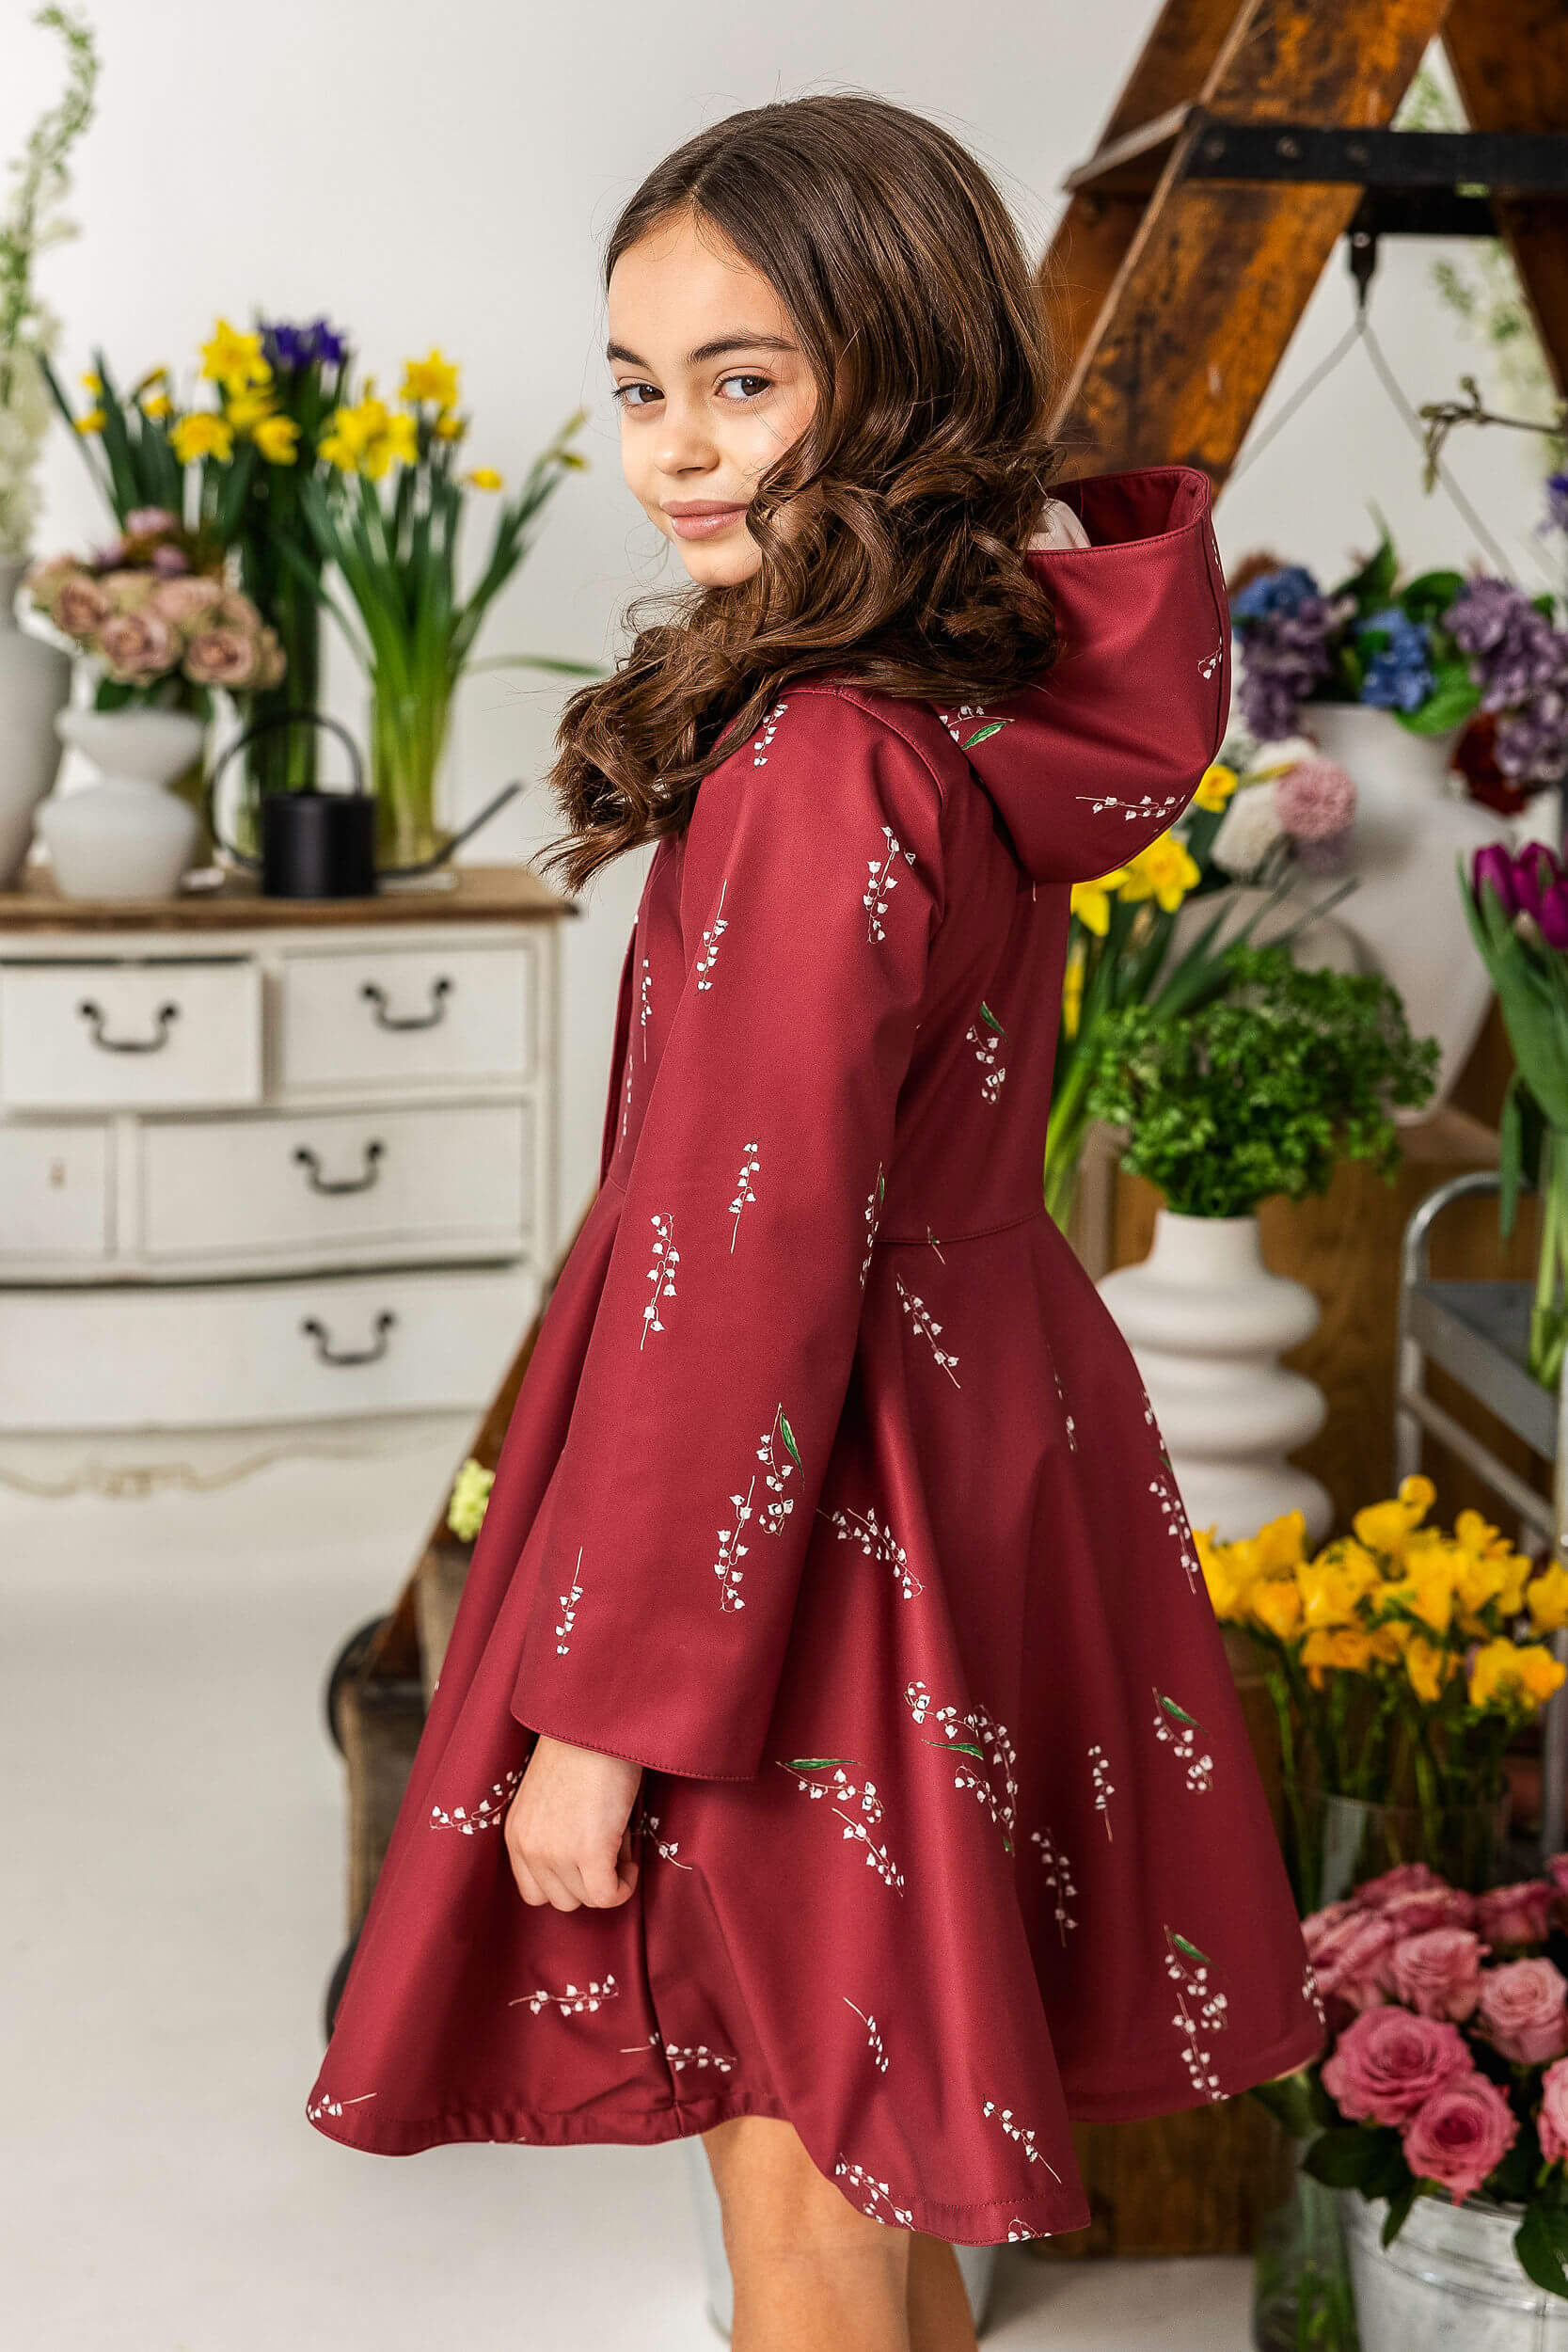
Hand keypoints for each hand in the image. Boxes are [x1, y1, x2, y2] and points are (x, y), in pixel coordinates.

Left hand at [505, 1734, 642, 1911]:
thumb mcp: (551, 1799)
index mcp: (516, 1835)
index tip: (587, 1861)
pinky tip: (631, 1857)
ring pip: (586, 1900)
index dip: (566, 1881)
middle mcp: (529, 1848)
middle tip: (609, 1847)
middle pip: (562, 1900)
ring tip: (619, 1842)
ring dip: (607, 1880)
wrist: (597, 1723)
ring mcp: (556, 1852)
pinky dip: (623, 1885)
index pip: (534, 1892)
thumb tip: (589, 1868)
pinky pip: (608, 1896)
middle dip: (588, 1881)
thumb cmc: (582, 1750)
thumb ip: (555, 1835)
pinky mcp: (589, 1851)